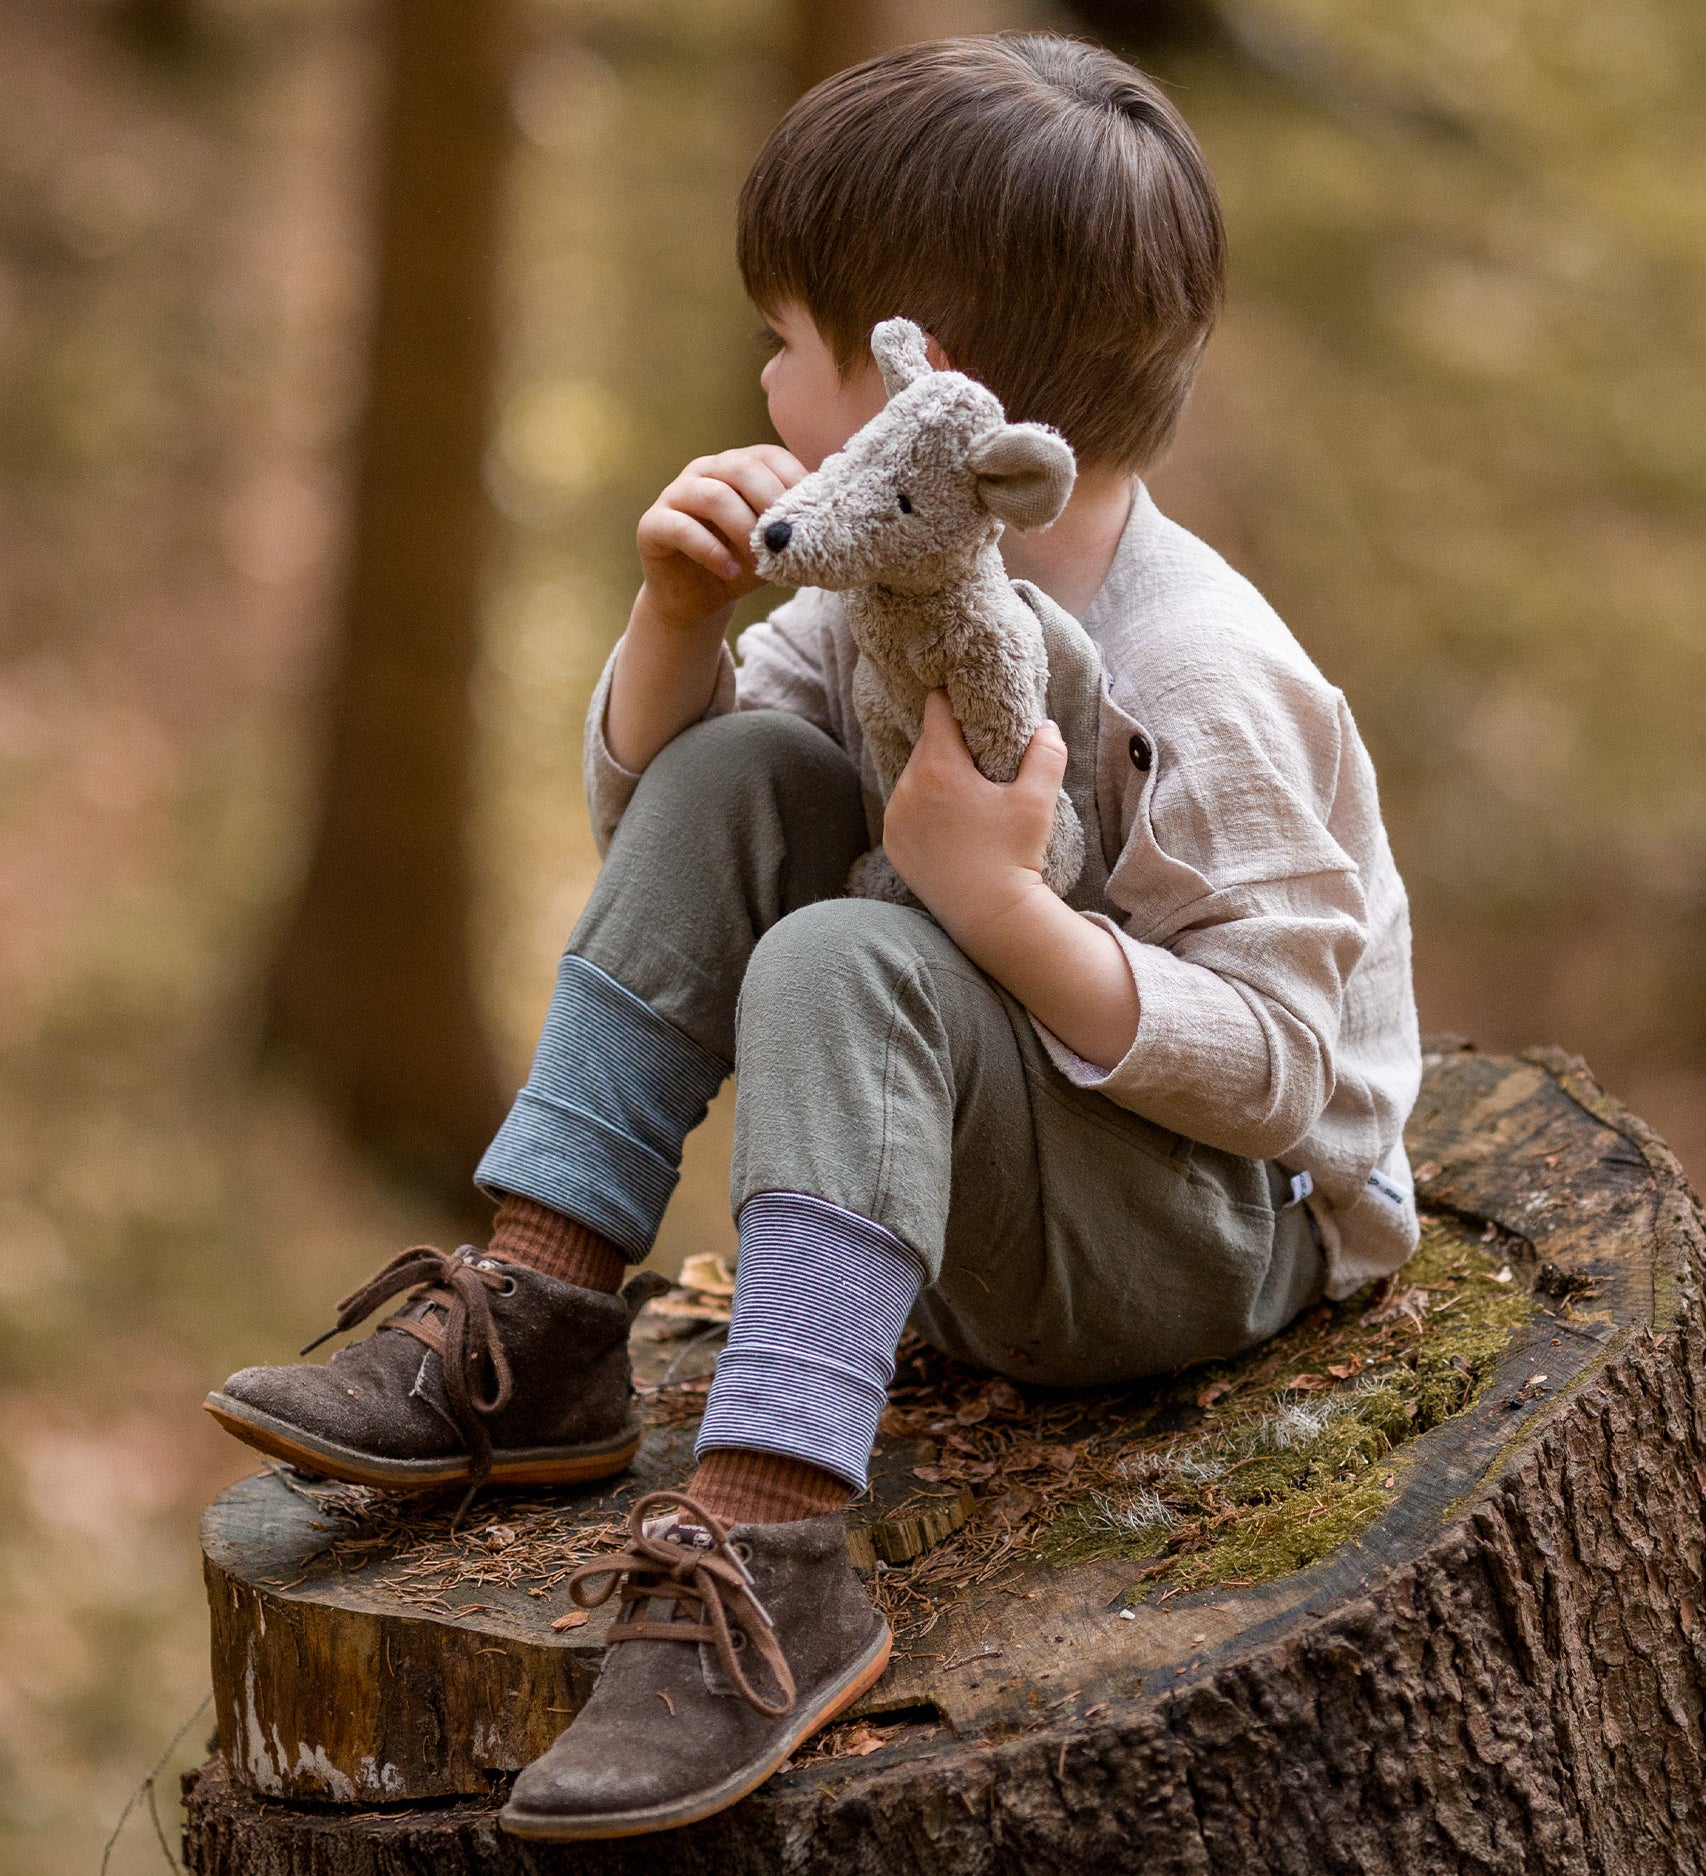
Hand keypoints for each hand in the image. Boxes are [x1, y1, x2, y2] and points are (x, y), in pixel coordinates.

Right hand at [635, 445, 804, 633]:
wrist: (697, 600)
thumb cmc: (740, 565)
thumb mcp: (772, 547)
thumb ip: (790, 530)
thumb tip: (824, 523)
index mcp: (736, 467)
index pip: (768, 455)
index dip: (792, 480)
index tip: (811, 513)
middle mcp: (705, 472)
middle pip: (740, 468)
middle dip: (769, 501)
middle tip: (785, 535)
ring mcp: (675, 494)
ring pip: (713, 496)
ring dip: (743, 528)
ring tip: (759, 559)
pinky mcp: (652, 524)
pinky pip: (682, 529)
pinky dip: (712, 552)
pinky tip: (730, 572)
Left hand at [883, 690, 1068, 943]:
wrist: (989, 915)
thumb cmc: (1014, 854)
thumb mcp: (1037, 800)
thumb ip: (1046, 755)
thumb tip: (1047, 727)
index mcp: (938, 768)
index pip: (936, 711)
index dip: (952, 701)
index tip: (965, 700)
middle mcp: (906, 788)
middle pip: (926, 745)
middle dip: (950, 744)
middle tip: (976, 753)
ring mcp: (894, 818)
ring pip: (913, 777)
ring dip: (934, 777)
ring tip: (964, 791)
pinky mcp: (892, 844)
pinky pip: (904, 809)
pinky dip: (922, 807)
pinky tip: (947, 821)